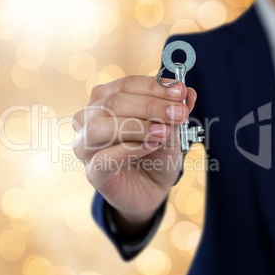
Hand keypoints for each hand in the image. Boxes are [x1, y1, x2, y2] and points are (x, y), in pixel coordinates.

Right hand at [73, 76, 196, 224]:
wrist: (151, 189)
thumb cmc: (155, 153)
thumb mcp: (171, 130)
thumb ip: (175, 111)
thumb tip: (188, 93)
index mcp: (104, 101)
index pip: (124, 85)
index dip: (152, 87)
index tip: (180, 92)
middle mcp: (89, 119)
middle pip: (112, 102)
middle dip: (150, 106)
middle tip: (179, 113)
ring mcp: (86, 146)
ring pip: (100, 127)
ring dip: (137, 126)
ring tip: (163, 132)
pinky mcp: (92, 172)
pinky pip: (103, 158)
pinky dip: (129, 150)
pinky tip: (150, 146)